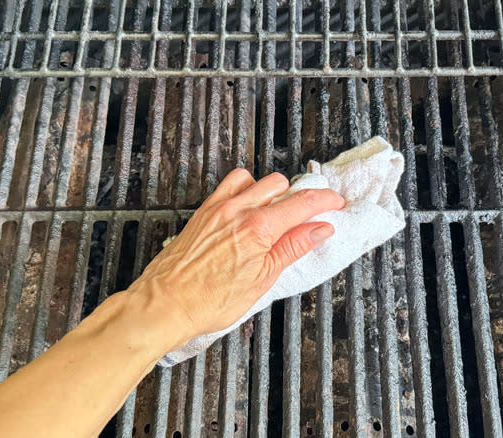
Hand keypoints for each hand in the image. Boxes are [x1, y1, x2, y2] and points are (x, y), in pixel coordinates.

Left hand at [126, 169, 344, 354]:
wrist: (166, 303)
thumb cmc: (208, 300)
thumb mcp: (263, 279)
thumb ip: (293, 248)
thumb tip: (319, 230)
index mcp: (258, 228)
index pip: (303, 203)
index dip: (325, 201)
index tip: (336, 203)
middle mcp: (238, 210)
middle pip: (280, 184)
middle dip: (298, 197)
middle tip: (306, 218)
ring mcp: (218, 207)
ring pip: (256, 180)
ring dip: (271, 191)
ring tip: (275, 215)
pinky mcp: (204, 211)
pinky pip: (230, 185)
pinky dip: (245, 190)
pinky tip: (247, 209)